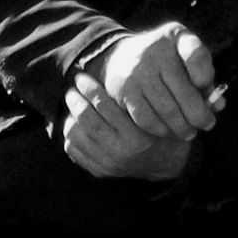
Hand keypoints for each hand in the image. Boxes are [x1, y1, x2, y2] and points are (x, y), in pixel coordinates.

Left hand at [63, 72, 191, 179]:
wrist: (167, 164)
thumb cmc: (162, 127)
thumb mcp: (157, 110)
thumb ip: (137, 95)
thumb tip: (111, 65)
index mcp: (135, 135)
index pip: (104, 105)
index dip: (89, 88)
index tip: (82, 77)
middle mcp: (120, 151)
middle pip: (87, 120)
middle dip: (75, 100)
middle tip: (71, 88)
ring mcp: (107, 164)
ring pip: (76, 136)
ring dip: (69, 116)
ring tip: (72, 104)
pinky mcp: (99, 171)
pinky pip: (74, 151)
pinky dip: (70, 135)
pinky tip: (74, 122)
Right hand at [86, 22, 223, 139]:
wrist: (122, 56)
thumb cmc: (166, 60)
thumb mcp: (186, 56)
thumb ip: (204, 76)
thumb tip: (218, 106)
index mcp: (175, 36)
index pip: (195, 53)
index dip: (204, 73)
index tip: (205, 86)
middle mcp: (155, 50)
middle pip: (185, 92)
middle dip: (200, 114)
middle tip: (207, 125)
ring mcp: (138, 70)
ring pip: (167, 109)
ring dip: (182, 127)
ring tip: (190, 132)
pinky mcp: (124, 91)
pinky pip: (147, 119)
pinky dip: (161, 129)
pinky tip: (167, 130)